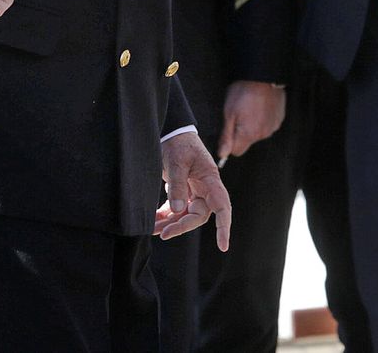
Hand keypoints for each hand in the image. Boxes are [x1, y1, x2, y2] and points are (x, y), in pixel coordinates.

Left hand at [155, 132, 231, 250]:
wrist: (171, 132)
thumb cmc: (178, 142)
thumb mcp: (177, 161)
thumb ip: (177, 185)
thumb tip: (177, 210)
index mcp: (210, 180)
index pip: (222, 207)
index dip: (224, 227)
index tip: (223, 245)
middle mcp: (205, 188)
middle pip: (199, 215)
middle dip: (181, 226)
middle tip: (163, 233)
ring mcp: (193, 191)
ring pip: (186, 215)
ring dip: (171, 224)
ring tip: (153, 229)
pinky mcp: (182, 191)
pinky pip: (176, 209)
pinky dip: (166, 216)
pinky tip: (155, 221)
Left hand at [218, 80, 285, 160]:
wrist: (262, 76)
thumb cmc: (242, 92)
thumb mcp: (228, 113)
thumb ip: (226, 136)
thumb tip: (222, 155)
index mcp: (248, 134)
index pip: (236, 152)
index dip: (230, 143)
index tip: (229, 129)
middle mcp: (262, 134)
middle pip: (248, 142)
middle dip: (241, 132)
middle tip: (239, 114)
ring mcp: (272, 127)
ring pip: (258, 133)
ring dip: (253, 125)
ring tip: (250, 107)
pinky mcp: (279, 119)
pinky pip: (267, 125)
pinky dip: (263, 119)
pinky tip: (260, 106)